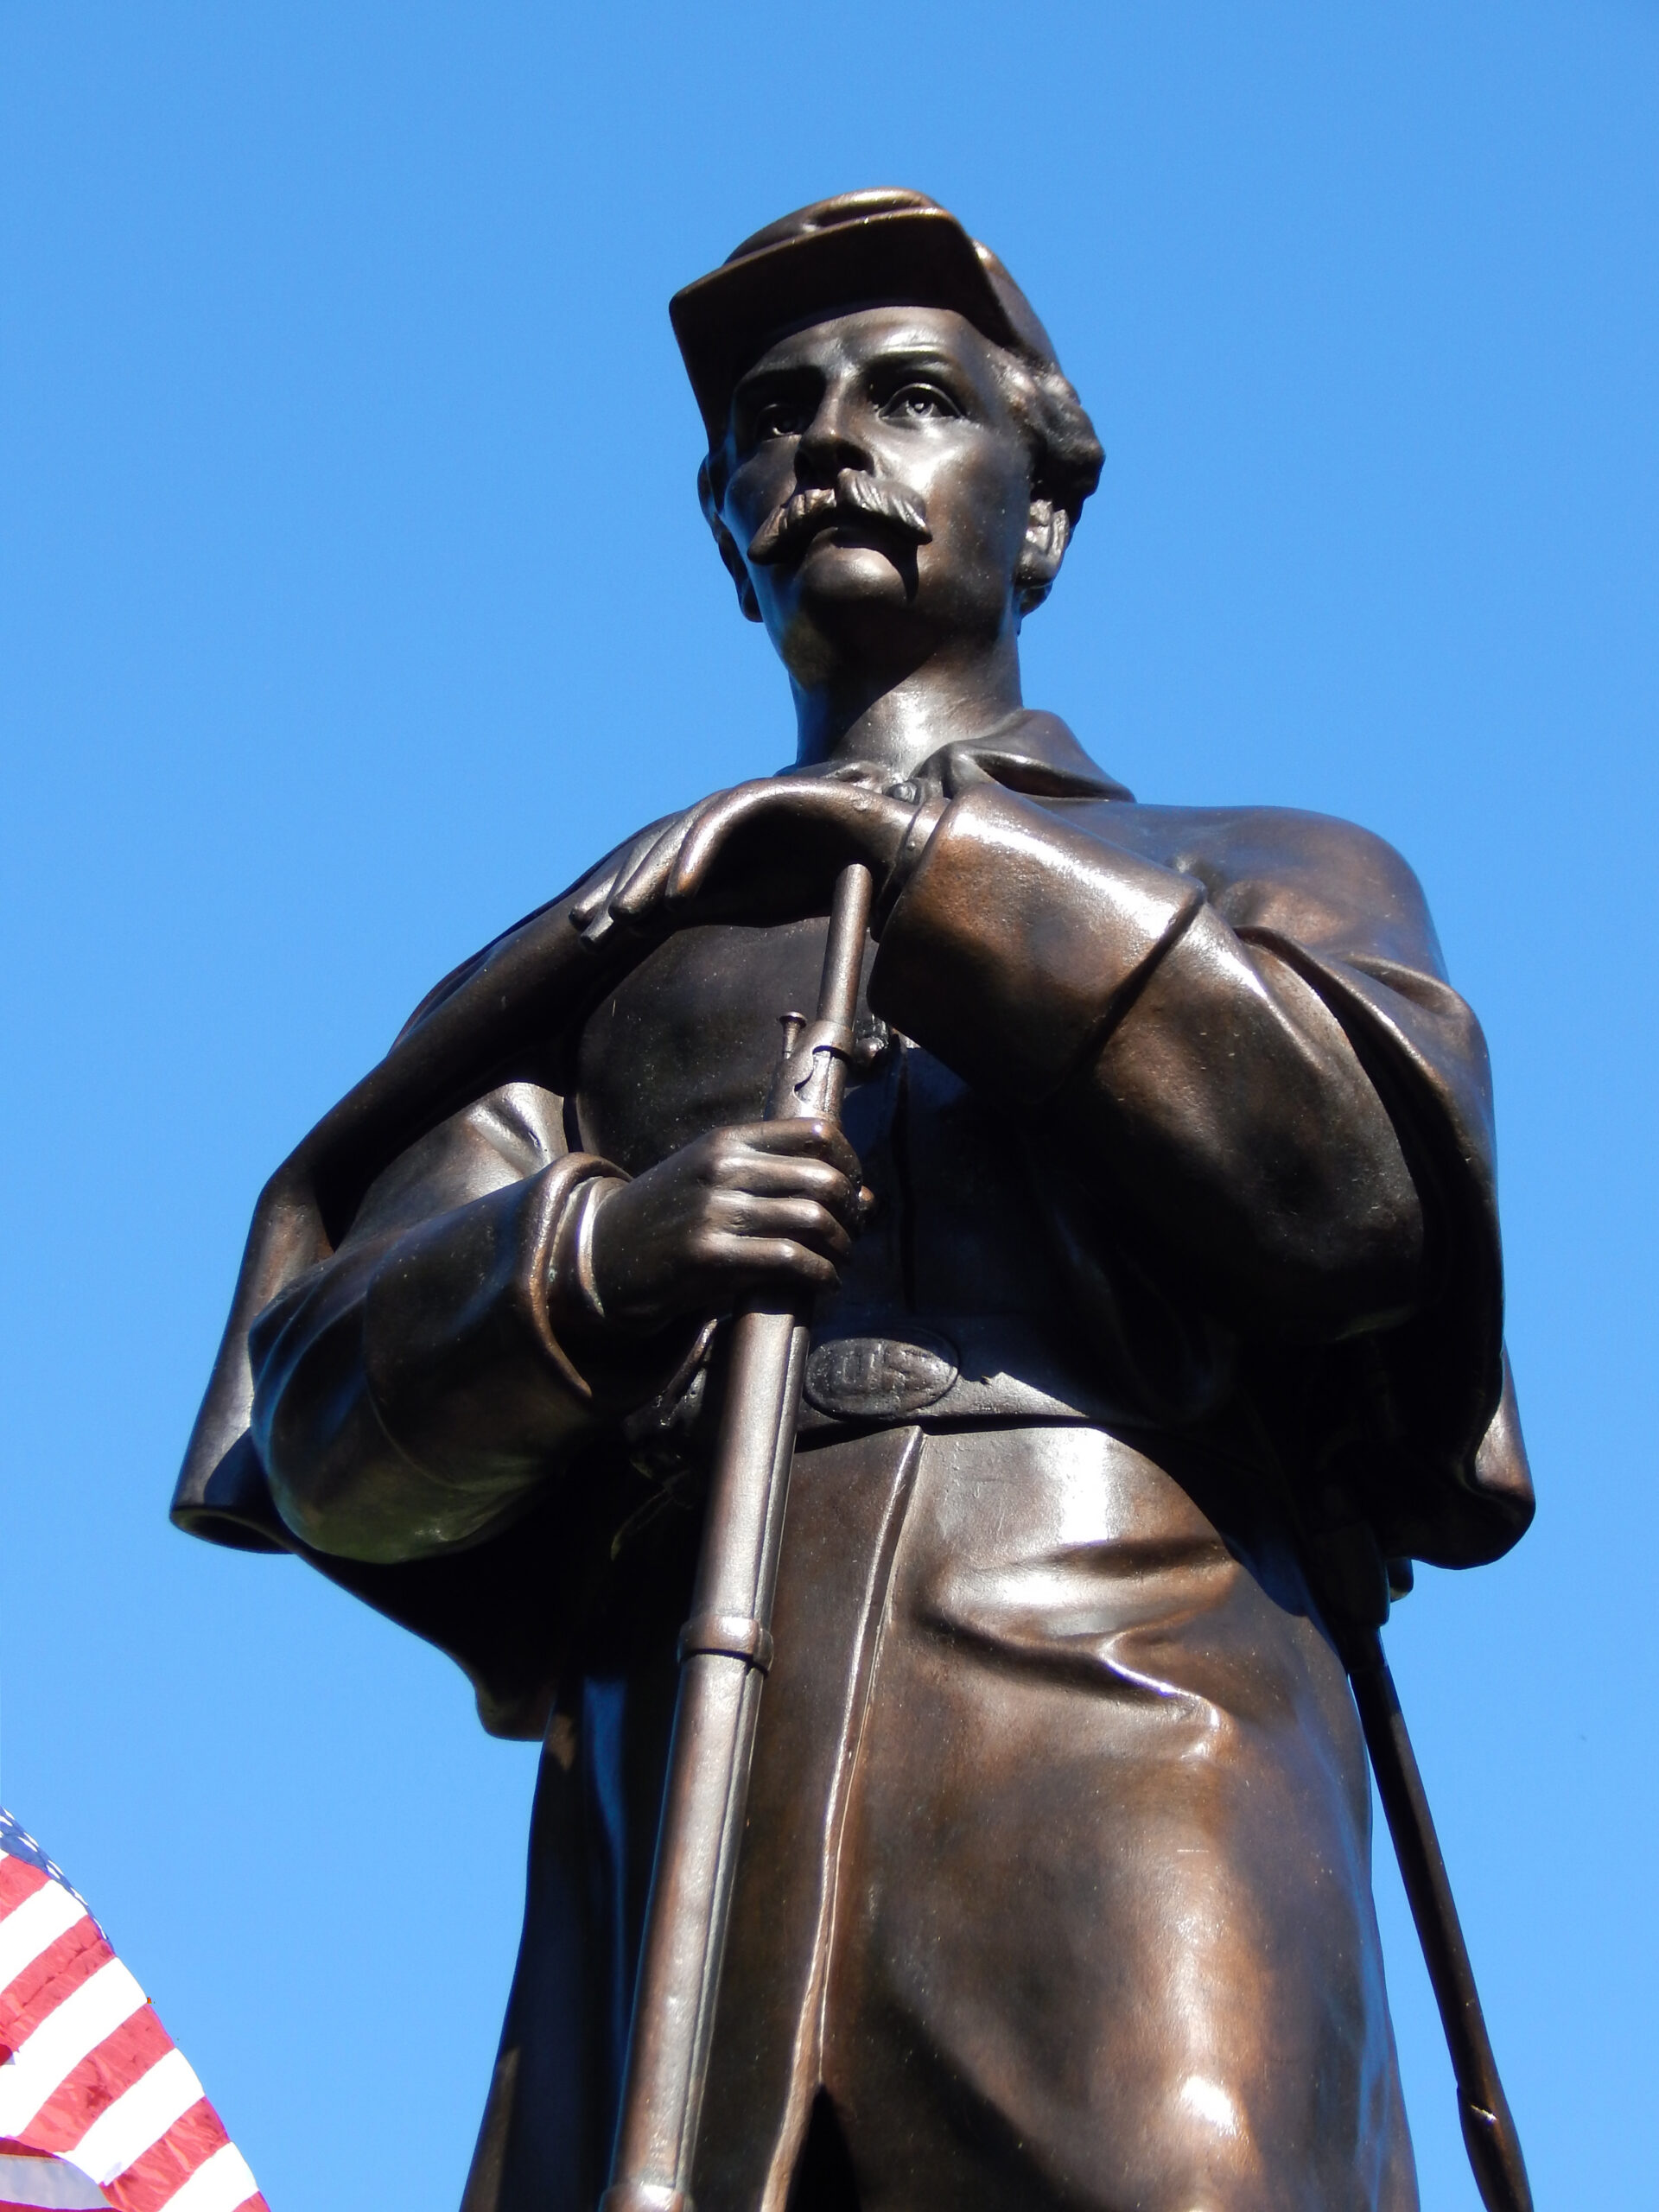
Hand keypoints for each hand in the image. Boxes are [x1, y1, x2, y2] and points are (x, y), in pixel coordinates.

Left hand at [570, 775, 920, 938]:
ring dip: (649, 877)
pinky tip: (677, 896)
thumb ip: (707, 904)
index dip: (620, 901)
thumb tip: (652, 921)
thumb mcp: (752, 901)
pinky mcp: (766, 794)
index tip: (589, 940)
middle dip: (620, 889)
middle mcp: (719, 822)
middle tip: (588, 927)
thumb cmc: (822, 879)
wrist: (886, 855)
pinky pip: (721, 825)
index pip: (655, 873)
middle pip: (656, 852)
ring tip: (623, 916)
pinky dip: (696, 857)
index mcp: (713, 847)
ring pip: (680, 837)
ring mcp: (740, 804)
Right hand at [571, 1119, 870, 1333]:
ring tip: (842, 1260)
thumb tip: (863, 1194)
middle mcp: (724, 1168)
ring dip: (842, 1246)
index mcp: (728, 1140)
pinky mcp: (711, 1255)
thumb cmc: (671, 1215)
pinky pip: (789, 1259)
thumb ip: (775, 1175)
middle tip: (855, 1232)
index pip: (816, 1133)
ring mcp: (716, 1211)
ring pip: (812, 1219)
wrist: (606, 1253)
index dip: (850, 1163)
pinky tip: (825, 1282)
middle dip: (851, 1211)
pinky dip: (820, 1274)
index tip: (855, 1189)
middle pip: (823, 1178)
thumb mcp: (712, 1174)